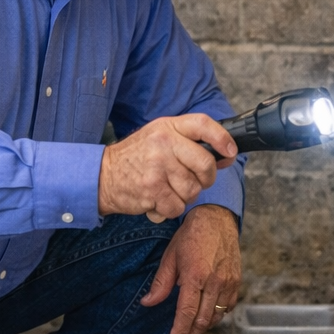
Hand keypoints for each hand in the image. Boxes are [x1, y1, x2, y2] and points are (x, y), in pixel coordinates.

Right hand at [97, 114, 236, 222]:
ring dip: (184, 195)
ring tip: (167, 188)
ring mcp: (157, 167)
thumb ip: (189, 142)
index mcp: (167, 126)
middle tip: (196, 180)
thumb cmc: (136, 157)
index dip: (223, 139)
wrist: (103, 175)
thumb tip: (225, 155)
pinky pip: (177, 207)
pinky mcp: (152, 190)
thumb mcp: (159, 136)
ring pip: (193, 189)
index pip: (203, 125)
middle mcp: (163, 143)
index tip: (230, 152)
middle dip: (206, 178)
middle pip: (205, 163)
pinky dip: (170, 208)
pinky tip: (157, 199)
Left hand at [140, 204, 240, 333]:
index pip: (187, 312)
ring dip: (203, 328)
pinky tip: (207, 316)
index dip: (180, 332)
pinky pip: (228, 307)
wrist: (216, 219)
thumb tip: (148, 303)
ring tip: (191, 333)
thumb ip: (161, 283)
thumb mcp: (170, 256)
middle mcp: (214, 282)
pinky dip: (217, 315)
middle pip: (203, 320)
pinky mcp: (237, 281)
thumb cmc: (190, 236)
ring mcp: (228, 283)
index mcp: (195, 275)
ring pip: (216, 316)